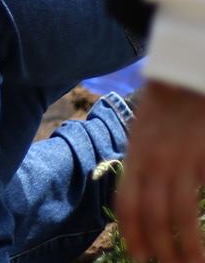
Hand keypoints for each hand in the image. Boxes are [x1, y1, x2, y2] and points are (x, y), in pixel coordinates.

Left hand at [115, 80, 204, 262]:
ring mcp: (180, 161)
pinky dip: (203, 218)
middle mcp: (152, 162)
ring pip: (180, 212)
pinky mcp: (201, 157)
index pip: (127, 204)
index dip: (132, 233)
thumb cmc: (163, 111)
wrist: (181, 78)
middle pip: (152, 215)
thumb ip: (141, 167)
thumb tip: (141, 201)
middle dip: (160, 247)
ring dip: (188, 244)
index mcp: (134, 158)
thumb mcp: (141, 137)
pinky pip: (201, 193)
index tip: (140, 256)